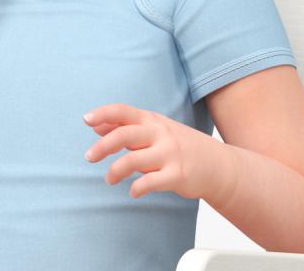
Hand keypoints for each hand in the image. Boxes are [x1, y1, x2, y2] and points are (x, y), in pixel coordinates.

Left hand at [82, 103, 232, 200]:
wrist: (218, 165)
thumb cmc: (180, 146)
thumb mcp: (155, 131)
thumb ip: (126, 128)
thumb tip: (95, 125)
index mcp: (152, 121)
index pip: (123, 111)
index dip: (103, 113)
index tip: (85, 119)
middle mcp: (160, 134)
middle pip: (124, 135)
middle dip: (102, 146)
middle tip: (88, 157)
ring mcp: (170, 154)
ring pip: (133, 160)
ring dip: (115, 171)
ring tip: (109, 179)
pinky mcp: (177, 175)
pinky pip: (150, 182)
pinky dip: (137, 188)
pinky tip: (133, 192)